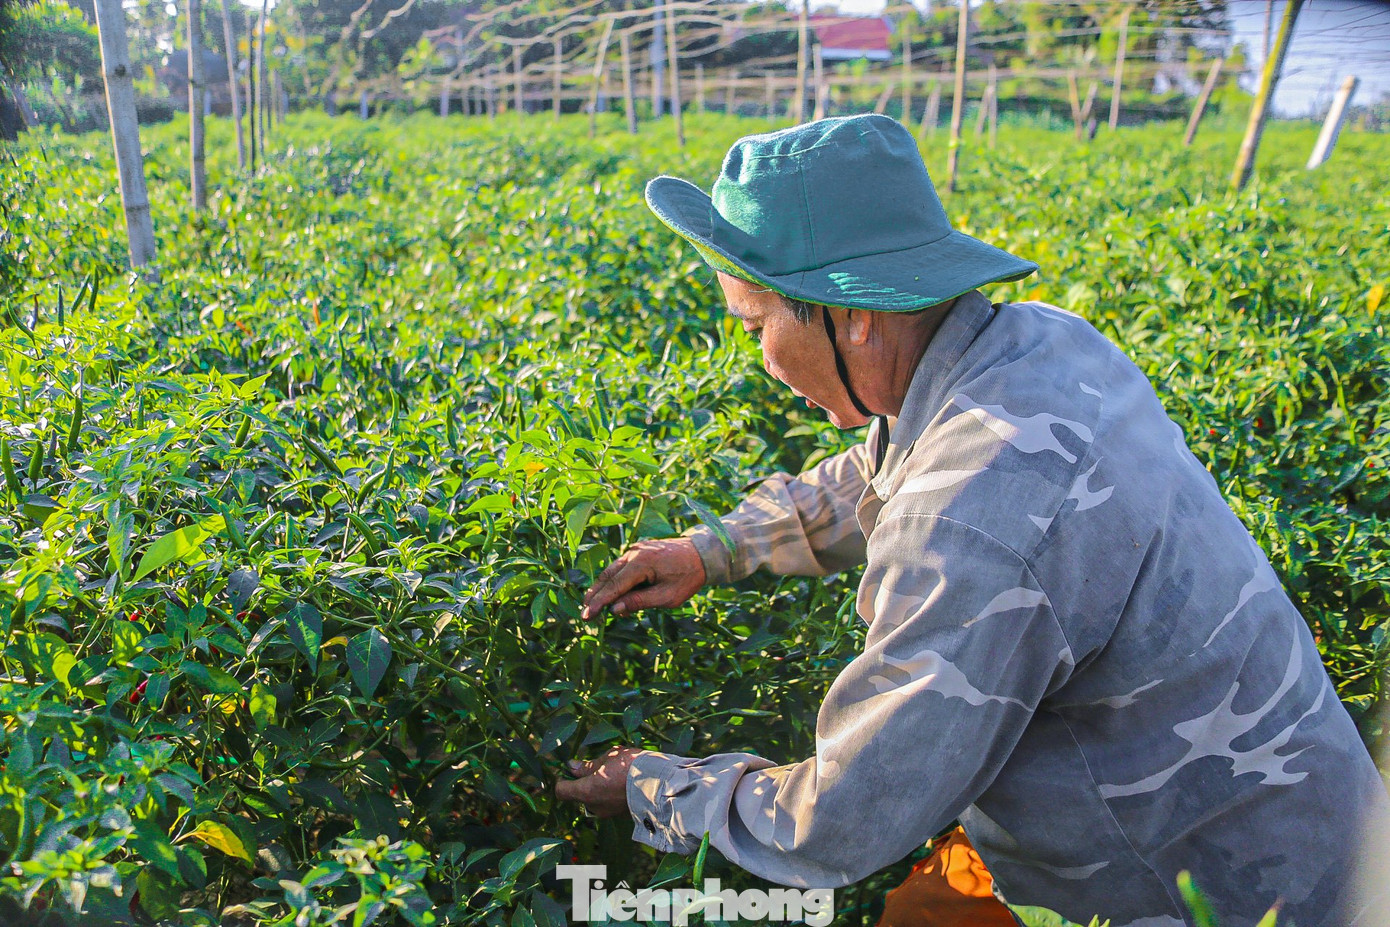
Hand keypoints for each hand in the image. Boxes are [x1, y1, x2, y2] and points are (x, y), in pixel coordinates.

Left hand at [554, 746, 643, 817]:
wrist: (660, 783)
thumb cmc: (630, 766)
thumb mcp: (608, 758)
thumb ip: (588, 766)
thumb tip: (572, 766)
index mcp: (586, 791)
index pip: (562, 791)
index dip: (562, 780)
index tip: (569, 770)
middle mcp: (594, 806)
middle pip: (580, 794)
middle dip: (586, 781)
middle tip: (600, 766)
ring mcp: (608, 812)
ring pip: (596, 798)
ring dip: (600, 787)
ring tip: (617, 771)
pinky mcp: (621, 814)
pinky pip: (609, 802)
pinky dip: (612, 793)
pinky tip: (626, 781)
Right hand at [581, 538, 705, 619]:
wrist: (703, 554)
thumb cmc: (688, 578)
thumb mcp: (667, 597)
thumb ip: (640, 602)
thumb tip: (615, 609)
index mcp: (642, 563)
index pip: (614, 586)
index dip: (599, 602)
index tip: (587, 615)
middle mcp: (635, 552)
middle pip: (608, 576)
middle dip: (595, 595)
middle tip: (584, 612)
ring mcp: (636, 549)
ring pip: (612, 570)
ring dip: (602, 587)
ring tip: (592, 604)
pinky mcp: (639, 550)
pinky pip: (621, 566)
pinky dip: (614, 579)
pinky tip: (610, 593)